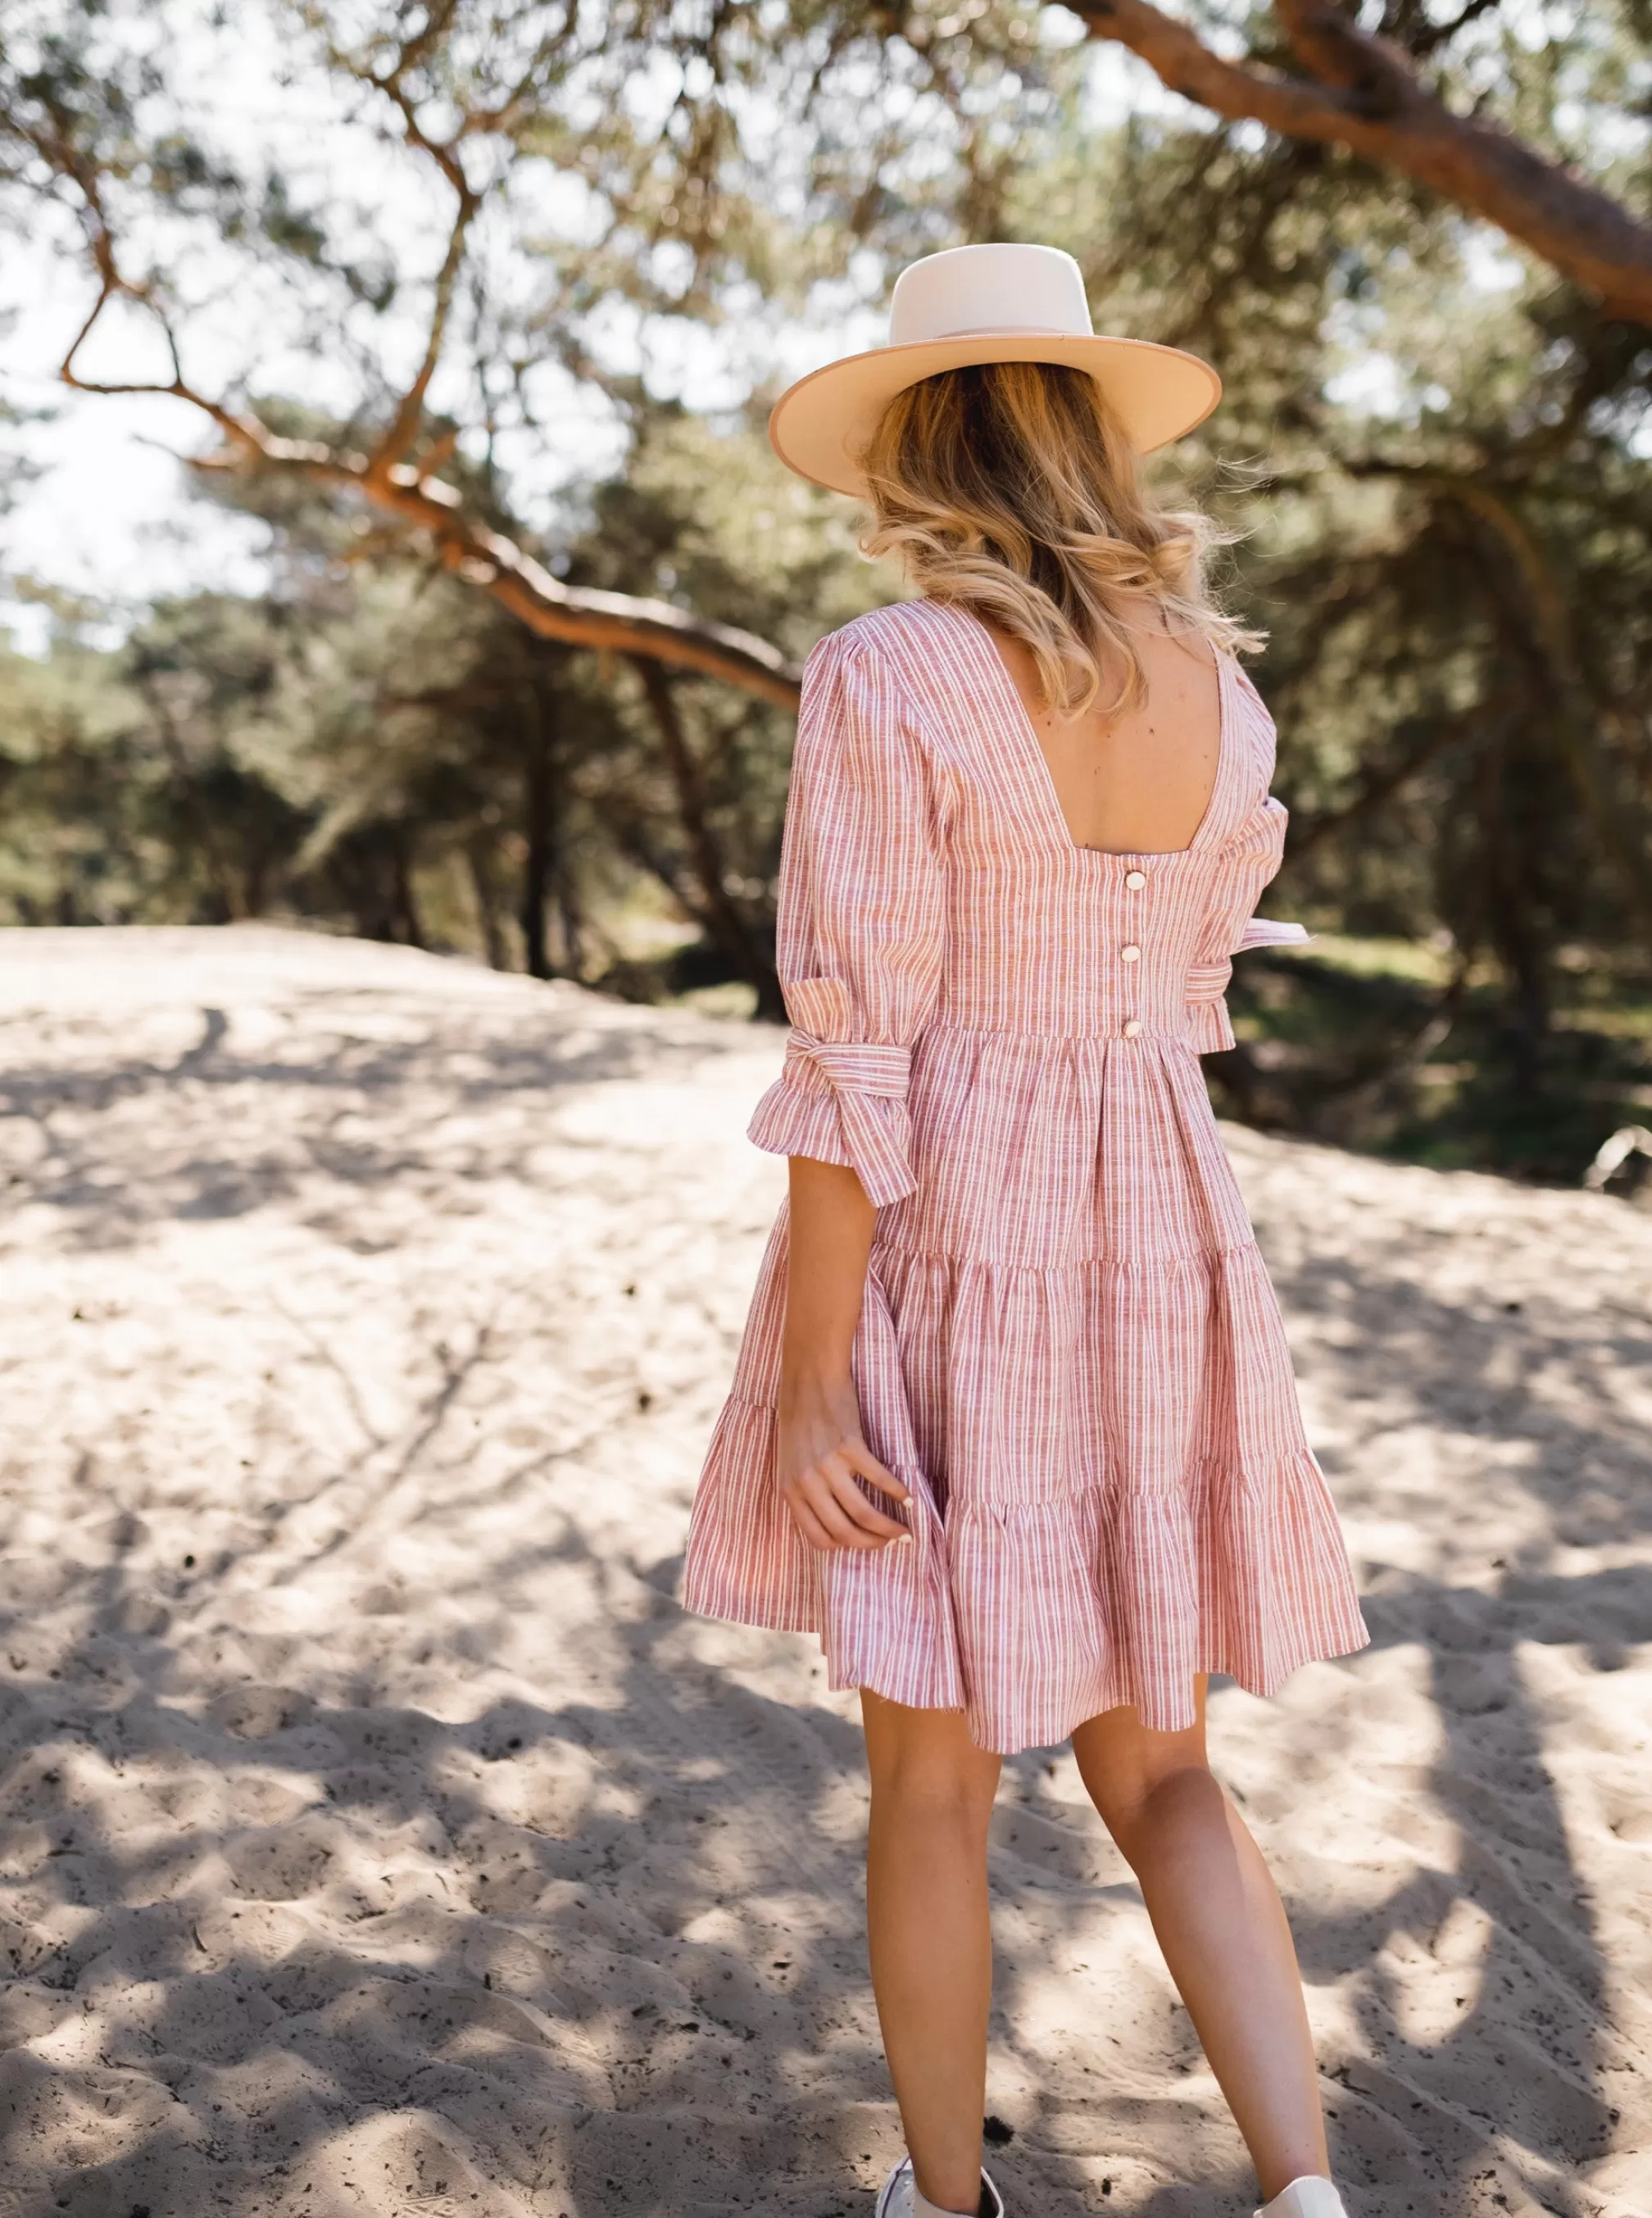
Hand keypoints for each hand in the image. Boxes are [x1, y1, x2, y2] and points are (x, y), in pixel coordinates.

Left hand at [777, 1370, 911, 1552]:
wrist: (807, 1379)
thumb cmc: (799, 1420)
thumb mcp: (790, 1463)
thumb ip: (805, 1493)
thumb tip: (833, 1522)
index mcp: (789, 1491)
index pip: (819, 1539)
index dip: (845, 1548)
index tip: (863, 1543)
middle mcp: (807, 1483)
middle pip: (845, 1532)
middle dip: (873, 1544)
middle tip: (892, 1542)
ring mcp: (828, 1466)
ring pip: (864, 1514)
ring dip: (890, 1528)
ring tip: (907, 1531)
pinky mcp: (850, 1446)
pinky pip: (879, 1479)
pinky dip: (898, 1493)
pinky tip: (908, 1497)